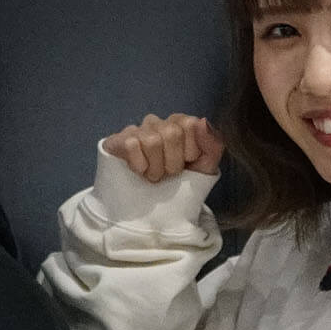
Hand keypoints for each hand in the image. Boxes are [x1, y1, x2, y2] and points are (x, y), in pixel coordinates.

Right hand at [102, 113, 223, 183]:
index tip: (187, 164)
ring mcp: (137, 130)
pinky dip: (139, 165)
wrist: (156, 208)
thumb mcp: (206, 167)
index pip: (190, 124)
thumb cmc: (183, 183)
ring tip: (154, 175)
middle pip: (171, 133)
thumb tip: (202, 121)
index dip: (190, 150)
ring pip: (151, 141)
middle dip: (173, 162)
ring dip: (156, 168)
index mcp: (180, 123)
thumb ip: (212, 143)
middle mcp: (158, 122)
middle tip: (169, 174)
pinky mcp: (117, 141)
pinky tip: (140, 171)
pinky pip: (130, 144)